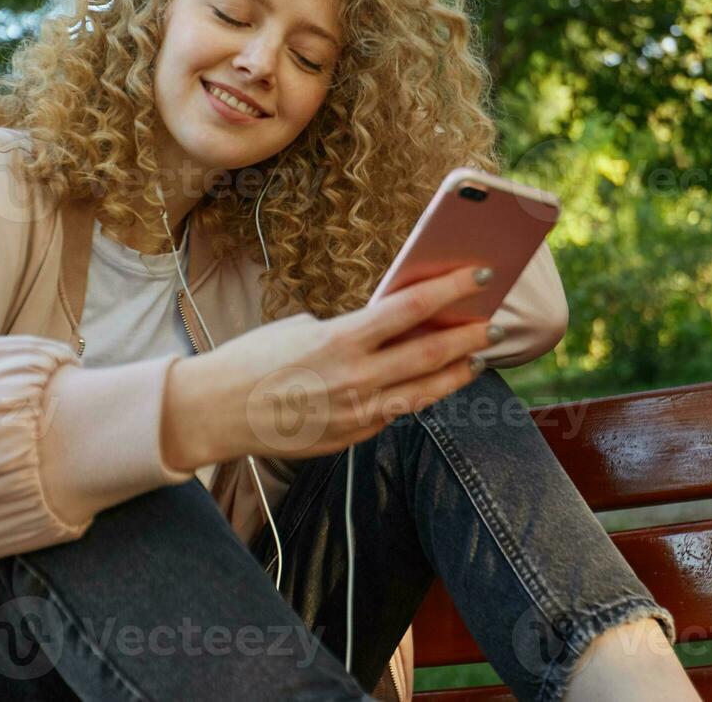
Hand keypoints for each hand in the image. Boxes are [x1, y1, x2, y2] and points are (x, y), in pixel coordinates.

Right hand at [162, 264, 501, 470]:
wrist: (217, 411)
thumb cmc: (254, 358)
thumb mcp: (303, 327)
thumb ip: (352, 330)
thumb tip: (395, 325)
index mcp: (340, 340)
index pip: (411, 309)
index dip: (451, 289)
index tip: (480, 275)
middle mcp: (355, 379)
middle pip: (429, 354)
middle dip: (467, 336)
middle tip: (494, 321)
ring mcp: (356, 413)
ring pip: (423, 392)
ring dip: (455, 373)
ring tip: (476, 357)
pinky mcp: (352, 436)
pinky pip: (395, 411)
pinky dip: (417, 394)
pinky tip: (432, 383)